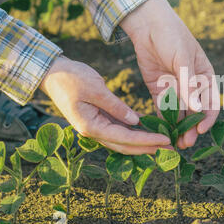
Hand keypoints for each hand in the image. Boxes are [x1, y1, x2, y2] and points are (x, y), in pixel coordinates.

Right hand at [39, 56, 171, 154]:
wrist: (52, 73)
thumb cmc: (71, 78)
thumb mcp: (95, 88)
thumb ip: (115, 106)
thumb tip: (135, 121)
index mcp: (91, 126)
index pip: (125, 138)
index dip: (147, 140)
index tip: (166, 140)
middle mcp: (94, 132)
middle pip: (125, 146)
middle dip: (148, 148)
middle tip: (171, 149)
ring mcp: (96, 127)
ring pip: (123, 142)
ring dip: (142, 144)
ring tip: (163, 144)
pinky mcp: (98, 121)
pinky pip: (119, 132)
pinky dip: (134, 134)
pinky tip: (147, 133)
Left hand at [120, 0, 218, 148]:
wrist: (148, 24)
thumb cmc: (172, 36)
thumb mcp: (183, 59)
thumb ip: (189, 84)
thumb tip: (197, 109)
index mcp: (205, 77)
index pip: (211, 103)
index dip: (207, 118)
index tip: (200, 130)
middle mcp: (192, 86)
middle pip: (194, 113)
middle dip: (191, 128)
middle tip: (185, 143)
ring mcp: (175, 89)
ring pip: (179, 113)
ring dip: (177, 128)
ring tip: (174, 142)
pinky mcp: (159, 90)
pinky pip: (162, 108)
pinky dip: (162, 120)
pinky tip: (160, 131)